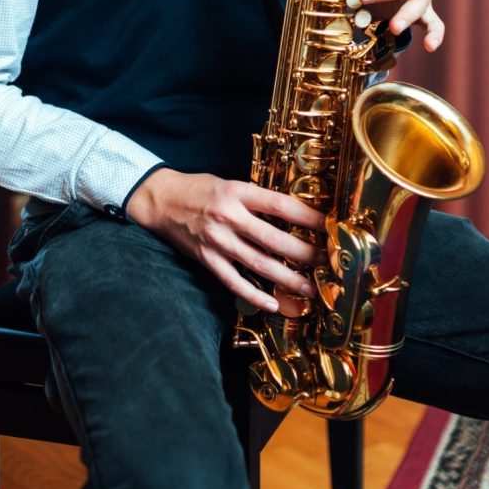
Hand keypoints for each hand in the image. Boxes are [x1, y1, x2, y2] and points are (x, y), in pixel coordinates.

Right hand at [124, 169, 324, 313]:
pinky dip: (254, 295)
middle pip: (274, 238)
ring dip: (287, 278)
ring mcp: (217, 240)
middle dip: (305, 252)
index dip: (307, 216)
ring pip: (259, 264)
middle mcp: (229, 216)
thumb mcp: (229, 184)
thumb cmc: (198, 189)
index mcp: (237, 192)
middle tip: (326, 262)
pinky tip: (272, 304)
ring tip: (309, 288)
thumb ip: (256, 199)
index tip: (328, 226)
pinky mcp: (207, 259)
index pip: (280, 205)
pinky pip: (234, 281)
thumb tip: (292, 215)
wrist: (160, 200)